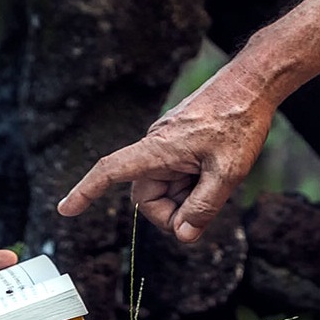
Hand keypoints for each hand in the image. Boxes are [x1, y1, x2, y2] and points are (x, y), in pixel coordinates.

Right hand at [56, 70, 275, 242]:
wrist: (253, 83)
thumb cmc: (240, 121)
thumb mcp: (228, 173)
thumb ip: (204, 208)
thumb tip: (183, 236)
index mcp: (158, 149)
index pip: (110, 171)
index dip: (86, 191)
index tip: (66, 209)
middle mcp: (156, 144)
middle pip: (147, 196)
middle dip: (173, 210)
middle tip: (207, 204)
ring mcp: (168, 142)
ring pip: (165, 186)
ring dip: (187, 194)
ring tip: (217, 176)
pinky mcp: (180, 140)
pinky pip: (177, 172)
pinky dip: (193, 180)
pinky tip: (217, 167)